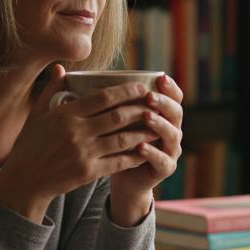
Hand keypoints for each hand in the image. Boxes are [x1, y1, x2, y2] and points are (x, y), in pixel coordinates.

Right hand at [0, 64, 158, 222]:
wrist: (24, 180)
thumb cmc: (30, 145)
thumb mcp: (36, 115)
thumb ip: (52, 91)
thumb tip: (61, 68)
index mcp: (65, 114)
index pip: (102, 97)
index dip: (126, 91)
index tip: (142, 86)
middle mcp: (76, 131)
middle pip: (117, 116)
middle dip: (140, 109)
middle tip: (156, 104)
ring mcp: (84, 152)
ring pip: (122, 139)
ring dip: (143, 132)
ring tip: (157, 126)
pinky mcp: (88, 171)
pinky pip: (118, 161)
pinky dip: (134, 155)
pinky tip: (145, 150)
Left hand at [109, 74, 183, 223]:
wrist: (122, 176)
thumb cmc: (116, 143)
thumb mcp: (114, 120)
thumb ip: (110, 100)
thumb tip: (73, 73)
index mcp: (163, 115)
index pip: (174, 97)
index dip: (170, 87)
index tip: (160, 77)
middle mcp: (171, 130)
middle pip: (176, 113)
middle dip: (164, 103)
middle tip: (149, 97)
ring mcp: (170, 150)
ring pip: (173, 135)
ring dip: (160, 124)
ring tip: (147, 116)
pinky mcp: (165, 169)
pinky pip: (162, 160)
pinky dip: (152, 152)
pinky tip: (140, 146)